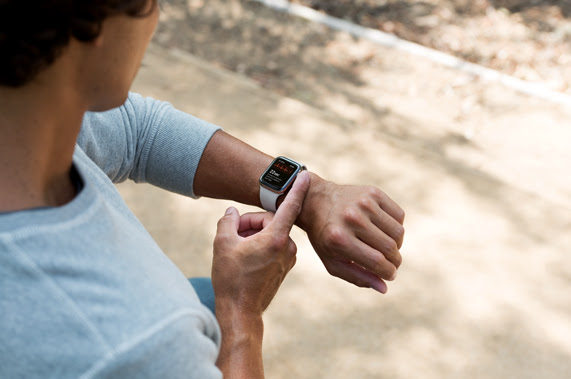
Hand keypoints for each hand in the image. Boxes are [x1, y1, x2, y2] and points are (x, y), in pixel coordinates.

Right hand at [212, 171, 309, 313]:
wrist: (240, 312)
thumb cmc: (231, 278)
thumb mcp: (222, 243)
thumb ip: (228, 221)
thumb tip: (233, 213)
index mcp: (275, 238)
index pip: (289, 206)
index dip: (296, 188)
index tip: (305, 174)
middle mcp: (287, 247)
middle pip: (270, 221)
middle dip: (250, 223)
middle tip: (232, 234)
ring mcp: (288, 258)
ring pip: (271, 233)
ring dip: (253, 235)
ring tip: (236, 250)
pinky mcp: (285, 266)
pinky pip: (273, 245)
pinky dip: (259, 245)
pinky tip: (244, 257)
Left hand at [298, 174, 404, 293]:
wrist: (316, 200)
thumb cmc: (325, 237)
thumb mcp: (333, 261)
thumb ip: (358, 277)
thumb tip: (384, 287)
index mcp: (340, 239)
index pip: (378, 262)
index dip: (389, 273)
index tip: (390, 275)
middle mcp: (352, 219)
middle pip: (390, 248)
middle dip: (395, 261)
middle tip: (392, 263)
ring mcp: (364, 203)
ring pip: (398, 232)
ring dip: (397, 245)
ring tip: (388, 247)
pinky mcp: (373, 192)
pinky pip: (399, 215)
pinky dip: (397, 227)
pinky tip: (385, 230)